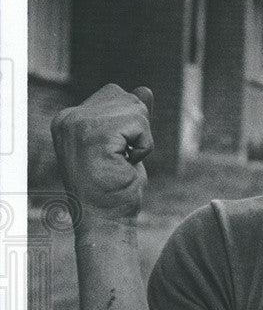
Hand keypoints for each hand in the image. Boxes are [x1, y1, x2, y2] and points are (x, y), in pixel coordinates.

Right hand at [51, 84, 154, 227]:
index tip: (114, 152)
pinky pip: (140, 125)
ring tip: (122, 162)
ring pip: (136, 109)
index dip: (129, 124)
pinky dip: (144, 146)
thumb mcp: (125, 145)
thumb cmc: (115, 188)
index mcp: (69, 119)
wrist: (106, 219)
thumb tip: (146, 90)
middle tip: (120, 158)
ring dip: (141, 139)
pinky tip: (126, 164)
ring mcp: (78, 124)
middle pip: (127, 97)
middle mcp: (69, 118)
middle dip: (137, 129)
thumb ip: (132, 117)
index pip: (114, 94)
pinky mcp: (94, 134)